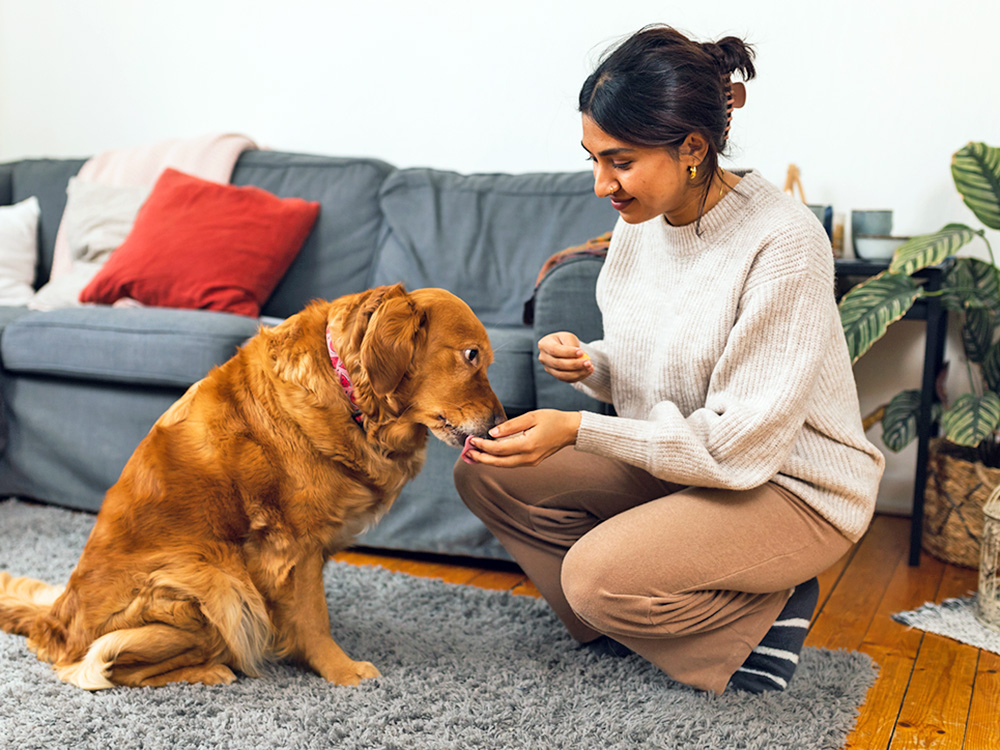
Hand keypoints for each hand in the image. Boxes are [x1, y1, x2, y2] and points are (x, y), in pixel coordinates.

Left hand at [464, 409, 581, 467]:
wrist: (570, 430)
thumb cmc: (552, 419)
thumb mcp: (531, 416)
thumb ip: (511, 425)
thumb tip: (492, 433)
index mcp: (528, 445)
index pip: (499, 448)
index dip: (483, 445)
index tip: (471, 440)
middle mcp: (528, 457)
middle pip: (499, 462)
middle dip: (481, 458)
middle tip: (466, 453)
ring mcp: (531, 462)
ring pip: (504, 465)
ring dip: (488, 461)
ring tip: (473, 455)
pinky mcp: (532, 462)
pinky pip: (511, 463)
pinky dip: (498, 460)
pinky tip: (489, 455)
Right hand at [538, 332, 593, 382]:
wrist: (563, 348)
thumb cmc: (566, 340)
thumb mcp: (568, 337)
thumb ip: (571, 345)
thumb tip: (578, 357)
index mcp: (544, 344)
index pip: (555, 350)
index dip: (568, 352)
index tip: (582, 352)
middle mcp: (543, 358)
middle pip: (558, 364)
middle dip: (575, 364)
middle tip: (588, 362)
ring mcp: (548, 368)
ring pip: (562, 375)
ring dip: (578, 373)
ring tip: (590, 367)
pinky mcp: (556, 376)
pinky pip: (567, 379)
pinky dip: (578, 377)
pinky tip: (588, 371)